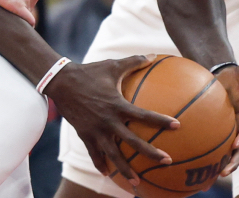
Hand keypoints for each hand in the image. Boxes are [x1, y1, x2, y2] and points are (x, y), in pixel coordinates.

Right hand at [0, 0, 43, 24]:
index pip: (34, 1)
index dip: (23, 2)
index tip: (13, 1)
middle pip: (30, 8)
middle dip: (21, 8)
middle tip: (5, 3)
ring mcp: (28, 0)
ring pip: (26, 15)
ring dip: (18, 14)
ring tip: (3, 7)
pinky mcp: (18, 6)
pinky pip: (28, 21)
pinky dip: (24, 25)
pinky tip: (16, 26)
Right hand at [46, 55, 178, 185]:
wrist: (61, 82)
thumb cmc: (89, 72)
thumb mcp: (111, 66)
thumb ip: (133, 62)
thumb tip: (152, 56)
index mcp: (117, 105)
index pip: (143, 115)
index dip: (161, 121)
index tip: (177, 126)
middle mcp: (108, 121)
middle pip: (132, 142)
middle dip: (150, 153)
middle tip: (167, 161)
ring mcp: (96, 130)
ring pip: (113, 155)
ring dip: (126, 170)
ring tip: (137, 183)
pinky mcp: (84, 134)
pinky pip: (94, 153)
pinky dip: (101, 164)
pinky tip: (108, 174)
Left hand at [215, 65, 238, 174]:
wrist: (224, 76)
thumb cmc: (233, 75)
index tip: (235, 144)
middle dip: (234, 161)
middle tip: (224, 171)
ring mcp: (231, 131)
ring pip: (230, 152)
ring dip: (224, 164)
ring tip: (214, 176)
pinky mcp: (221, 132)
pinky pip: (218, 146)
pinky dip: (213, 157)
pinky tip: (200, 167)